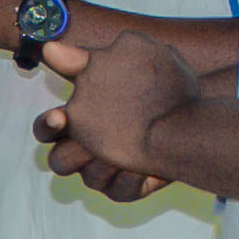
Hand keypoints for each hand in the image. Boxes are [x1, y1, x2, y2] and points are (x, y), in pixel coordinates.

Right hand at [34, 26, 197, 193]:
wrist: (190, 114)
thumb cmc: (150, 92)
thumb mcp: (117, 69)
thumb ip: (83, 61)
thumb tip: (49, 46)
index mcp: (77, 123)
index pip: (47, 129)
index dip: (48, 125)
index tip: (60, 116)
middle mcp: (85, 151)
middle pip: (60, 162)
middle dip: (75, 153)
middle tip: (90, 143)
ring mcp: (106, 172)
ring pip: (91, 179)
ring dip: (106, 165)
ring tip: (126, 155)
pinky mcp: (129, 187)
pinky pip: (122, 192)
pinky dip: (134, 179)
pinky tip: (147, 168)